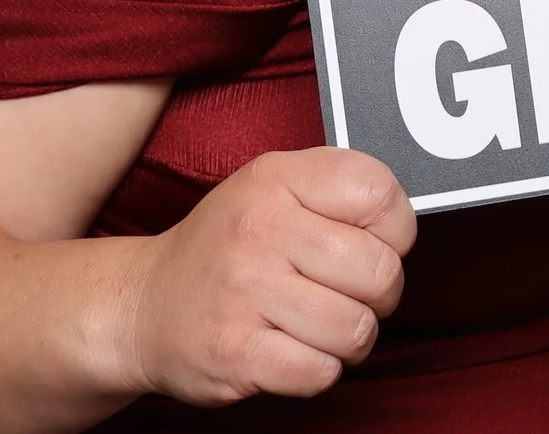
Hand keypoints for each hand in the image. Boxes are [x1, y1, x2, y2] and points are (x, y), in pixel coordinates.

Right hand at [114, 147, 416, 405]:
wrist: (143, 306)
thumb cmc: (228, 248)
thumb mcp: (273, 189)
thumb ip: (337, 192)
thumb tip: (405, 225)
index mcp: (277, 178)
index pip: (380, 194)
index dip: (395, 229)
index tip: (373, 242)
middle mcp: (259, 228)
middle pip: (380, 271)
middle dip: (379, 293)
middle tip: (349, 294)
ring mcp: (244, 291)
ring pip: (356, 328)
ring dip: (349, 338)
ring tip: (318, 324)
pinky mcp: (235, 352)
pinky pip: (321, 371)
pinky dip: (318, 370)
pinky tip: (293, 350)